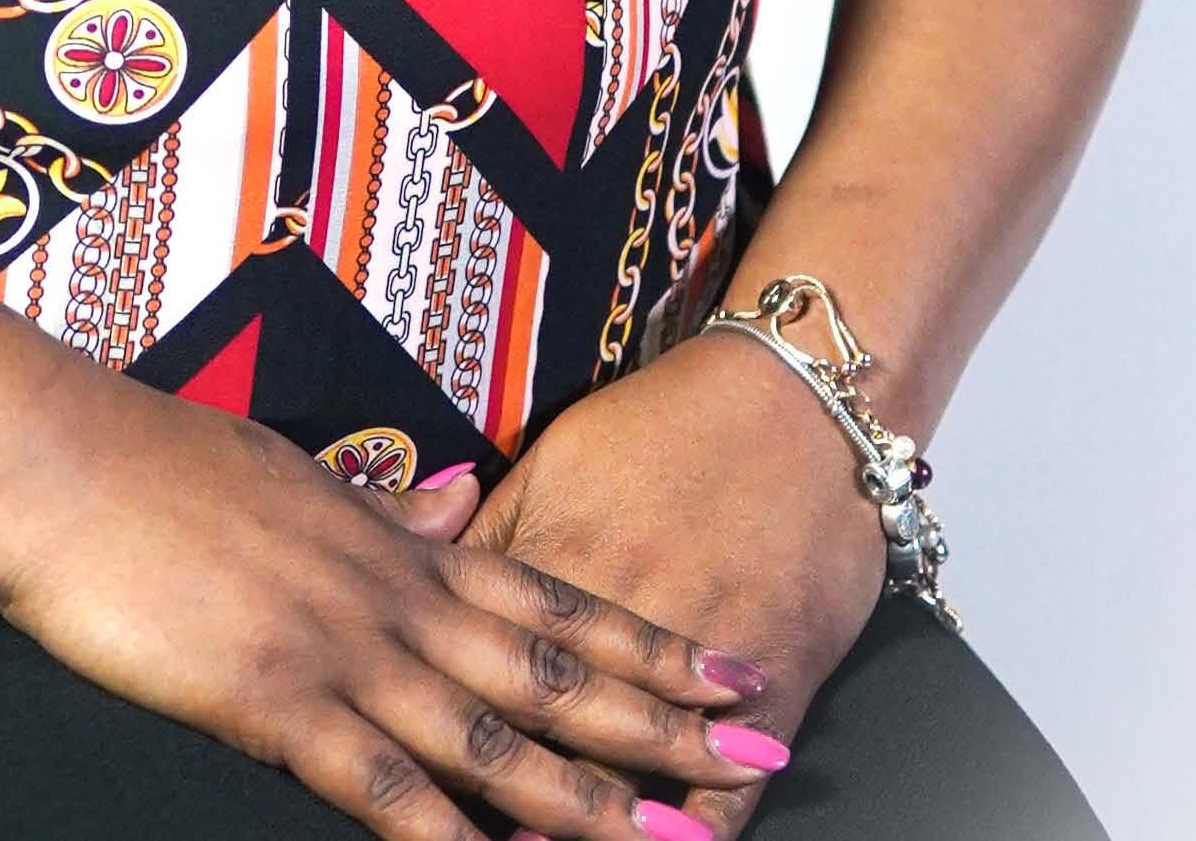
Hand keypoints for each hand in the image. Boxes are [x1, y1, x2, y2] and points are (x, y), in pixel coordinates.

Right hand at [0, 362, 792, 838]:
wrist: (67, 463)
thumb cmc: (161, 467)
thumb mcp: (295, 473)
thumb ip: (380, 504)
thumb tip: (448, 505)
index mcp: (395, 546)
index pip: (549, 601)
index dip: (645, 643)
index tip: (729, 671)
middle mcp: (393, 596)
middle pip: (555, 672)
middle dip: (665, 726)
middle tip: (762, 756)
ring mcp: (342, 647)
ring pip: (494, 737)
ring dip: (594, 799)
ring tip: (678, 840)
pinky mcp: (278, 699)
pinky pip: (383, 786)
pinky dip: (449, 838)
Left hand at [465, 330, 890, 830]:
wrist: (796, 399)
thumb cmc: (667, 425)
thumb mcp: (558, 459)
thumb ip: (491, 528)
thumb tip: (422, 571)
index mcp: (553, 557)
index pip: (473, 655)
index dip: (434, 717)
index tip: (399, 760)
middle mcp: (618, 612)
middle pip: (544, 728)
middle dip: (500, 793)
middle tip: (458, 840)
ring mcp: (697, 656)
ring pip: (627, 770)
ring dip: (589, 825)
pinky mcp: (776, 683)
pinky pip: (731, 791)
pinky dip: (698, 833)